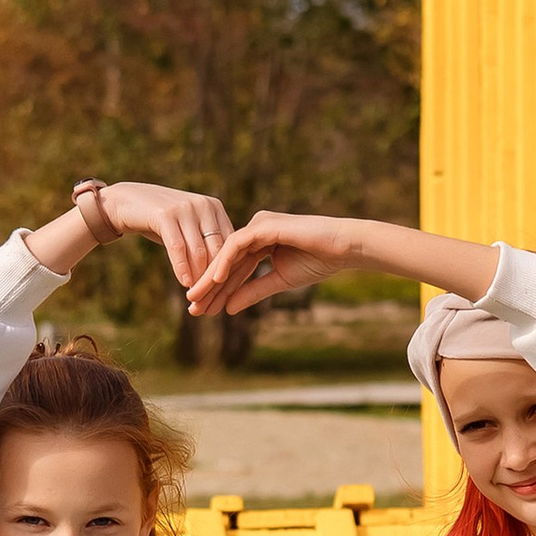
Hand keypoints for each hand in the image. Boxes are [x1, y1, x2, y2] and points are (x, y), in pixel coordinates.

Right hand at [88, 181, 233, 293]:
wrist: (127, 201)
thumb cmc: (163, 221)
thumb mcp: (188, 228)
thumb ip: (207, 244)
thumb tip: (225, 278)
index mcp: (215, 208)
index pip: (229, 244)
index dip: (228, 271)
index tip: (225, 294)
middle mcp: (204, 205)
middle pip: (217, 250)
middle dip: (214, 278)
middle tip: (212, 301)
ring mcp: (185, 208)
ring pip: (199, 251)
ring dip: (198, 278)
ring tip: (197, 297)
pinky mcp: (165, 215)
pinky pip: (178, 247)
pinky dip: (182, 267)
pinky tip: (184, 283)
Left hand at [184, 211, 360, 317]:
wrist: (342, 247)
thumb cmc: (318, 261)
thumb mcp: (279, 281)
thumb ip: (253, 292)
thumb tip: (228, 309)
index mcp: (259, 242)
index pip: (232, 269)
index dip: (217, 291)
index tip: (203, 310)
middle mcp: (255, 231)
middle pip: (225, 262)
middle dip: (209, 286)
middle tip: (192, 308)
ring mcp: (259, 225)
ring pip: (227, 253)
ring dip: (211, 276)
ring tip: (197, 297)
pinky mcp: (264, 225)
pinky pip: (238, 244)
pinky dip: (225, 261)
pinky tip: (214, 279)